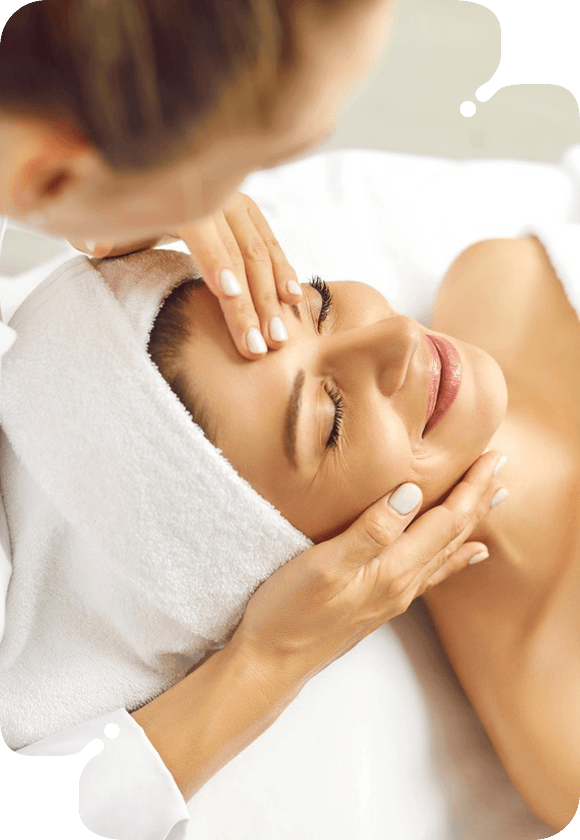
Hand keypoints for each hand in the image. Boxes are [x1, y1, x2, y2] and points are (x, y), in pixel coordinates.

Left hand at [69, 192, 301, 360]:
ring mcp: (237, 201)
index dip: (216, 263)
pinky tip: (294, 300)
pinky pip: (272, 242)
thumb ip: (98, 231)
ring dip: (273, 298)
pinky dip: (284, 271)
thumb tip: (97, 244)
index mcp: (180, 198)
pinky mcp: (251, 211)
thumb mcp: (104, 216)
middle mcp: (216, 197)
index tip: (230, 295)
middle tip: (259, 347)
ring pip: (262, 251)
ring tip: (279, 338)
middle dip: (252, 303)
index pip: (203, 235)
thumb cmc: (121, 206)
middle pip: (240, 252)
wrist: (140, 171)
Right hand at [230, 451, 506, 684]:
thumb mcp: (325, 564)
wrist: (271, 662)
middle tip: (501, 467)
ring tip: (495, 501)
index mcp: (393, 569)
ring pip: (446, 551)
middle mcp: (402, 584)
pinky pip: (432, 572)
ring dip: (471, 522)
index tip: (492, 457)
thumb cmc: (289, 612)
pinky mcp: (380, 600)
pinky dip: (455, 557)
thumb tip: (412, 494)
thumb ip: (371, 530)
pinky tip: (468, 555)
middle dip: (479, 498)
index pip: (446, 520)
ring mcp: (393, 595)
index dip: (471, 487)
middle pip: (453, 534)